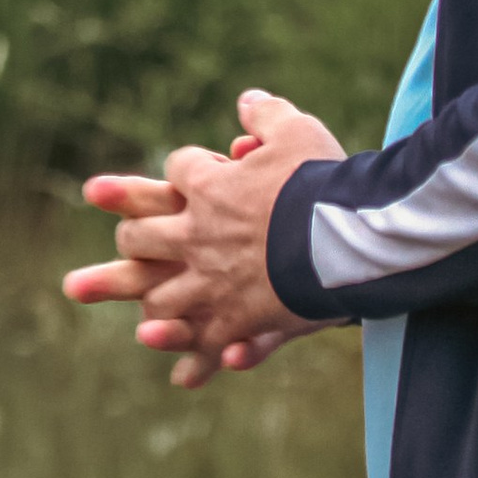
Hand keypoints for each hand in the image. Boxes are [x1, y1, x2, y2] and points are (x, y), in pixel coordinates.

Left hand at [63, 89, 343, 388]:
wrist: (348, 237)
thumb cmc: (324, 181)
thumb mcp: (298, 132)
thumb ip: (268, 116)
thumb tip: (246, 101)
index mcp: (208, 188)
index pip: (177, 171)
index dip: (181, 169)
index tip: (183, 172)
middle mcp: (197, 236)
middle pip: (143, 235)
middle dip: (134, 237)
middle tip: (128, 242)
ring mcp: (212, 282)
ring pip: (160, 295)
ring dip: (150, 302)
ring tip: (145, 317)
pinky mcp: (237, 319)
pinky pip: (208, 341)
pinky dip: (197, 358)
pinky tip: (186, 376)